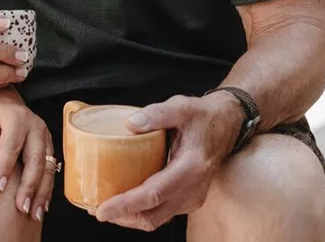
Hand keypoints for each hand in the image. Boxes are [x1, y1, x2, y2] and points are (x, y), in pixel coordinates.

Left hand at [0, 87, 55, 221]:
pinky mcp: (48, 146)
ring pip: (47, 167)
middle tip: (20, 207)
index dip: (5, 166)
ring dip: (41, 192)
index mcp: (16, 118)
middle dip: (29, 186)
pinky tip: (41, 205)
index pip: (12, 145)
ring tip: (34, 214)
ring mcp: (45, 137)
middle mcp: (35, 127)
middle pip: (35, 159)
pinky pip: (51, 170)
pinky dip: (47, 189)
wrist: (5, 100)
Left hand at [93, 93, 243, 230]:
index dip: (125, 205)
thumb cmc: (204, 116)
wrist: (227, 124)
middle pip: (152, 215)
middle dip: (123, 217)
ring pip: (157, 218)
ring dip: (131, 217)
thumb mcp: (182, 107)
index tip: (103, 210)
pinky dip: (142, 211)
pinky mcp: (189, 198)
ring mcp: (192, 197)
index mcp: (191, 168)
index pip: (153, 194)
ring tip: (107, 207)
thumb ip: (157, 113)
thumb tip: (130, 124)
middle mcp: (193, 189)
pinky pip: (162, 212)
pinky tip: (126, 200)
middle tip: (96, 209)